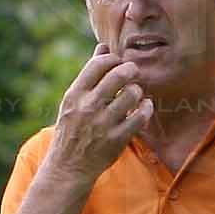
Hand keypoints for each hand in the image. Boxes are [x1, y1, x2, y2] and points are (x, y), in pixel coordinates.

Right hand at [49, 43, 155, 179]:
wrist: (68, 167)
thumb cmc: (72, 129)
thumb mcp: (73, 100)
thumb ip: (90, 74)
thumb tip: (103, 46)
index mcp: (75, 95)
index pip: (98, 63)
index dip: (113, 58)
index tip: (117, 63)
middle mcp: (88, 107)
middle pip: (119, 75)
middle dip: (131, 70)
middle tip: (133, 73)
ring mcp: (103, 124)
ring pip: (132, 94)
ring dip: (138, 91)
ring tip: (135, 94)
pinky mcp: (117, 139)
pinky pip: (140, 117)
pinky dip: (146, 108)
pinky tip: (144, 107)